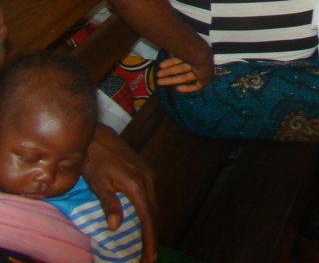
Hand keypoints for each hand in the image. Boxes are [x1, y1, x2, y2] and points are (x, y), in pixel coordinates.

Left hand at [82, 125, 158, 262]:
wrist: (98, 137)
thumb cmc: (94, 160)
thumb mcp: (98, 183)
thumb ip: (109, 204)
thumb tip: (116, 226)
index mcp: (137, 184)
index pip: (148, 216)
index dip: (149, 238)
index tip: (149, 256)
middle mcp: (148, 179)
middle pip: (155, 213)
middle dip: (153, 236)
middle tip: (149, 258)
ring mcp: (148, 175)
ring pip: (154, 206)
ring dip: (153, 226)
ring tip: (148, 245)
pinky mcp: (145, 173)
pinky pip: (151, 198)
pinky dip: (150, 214)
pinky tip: (145, 223)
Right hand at [156, 52, 212, 92]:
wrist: (201, 56)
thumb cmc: (189, 51)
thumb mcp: (178, 50)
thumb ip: (172, 49)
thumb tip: (164, 44)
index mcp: (192, 53)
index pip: (180, 59)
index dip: (171, 62)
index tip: (161, 65)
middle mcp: (197, 62)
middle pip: (181, 69)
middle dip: (169, 72)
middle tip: (158, 75)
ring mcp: (202, 71)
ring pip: (185, 78)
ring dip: (172, 80)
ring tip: (159, 81)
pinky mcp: (205, 80)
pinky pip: (196, 86)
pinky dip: (187, 88)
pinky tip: (178, 88)